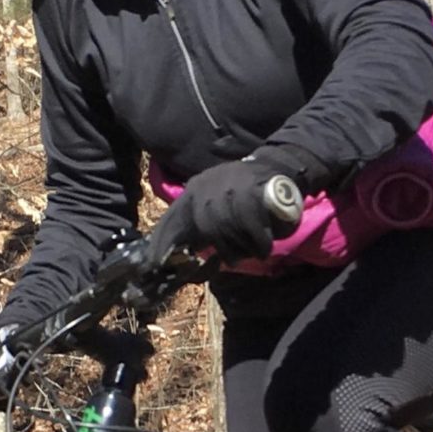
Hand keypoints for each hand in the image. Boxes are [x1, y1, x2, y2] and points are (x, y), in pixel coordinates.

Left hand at [145, 157, 290, 267]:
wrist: (277, 166)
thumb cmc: (245, 189)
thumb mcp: (215, 198)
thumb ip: (201, 221)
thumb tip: (190, 249)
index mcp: (194, 190)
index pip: (171, 221)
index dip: (162, 245)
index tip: (155, 266)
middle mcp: (206, 189)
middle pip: (205, 232)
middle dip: (222, 248)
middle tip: (231, 258)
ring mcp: (227, 192)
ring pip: (227, 234)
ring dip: (241, 247)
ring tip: (252, 249)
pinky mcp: (250, 197)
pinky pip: (250, 232)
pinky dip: (259, 244)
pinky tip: (262, 247)